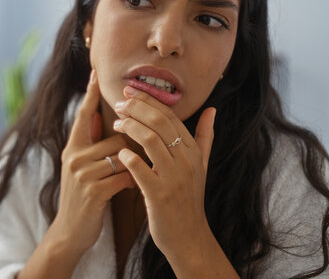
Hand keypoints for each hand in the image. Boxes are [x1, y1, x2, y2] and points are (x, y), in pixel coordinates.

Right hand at [49, 69, 134, 256]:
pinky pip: (125, 176)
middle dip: (131, 146)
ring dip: (135, 166)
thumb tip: (100, 118)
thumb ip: (90, 143)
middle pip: (115, 136)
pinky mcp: (94, 191)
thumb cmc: (82, 197)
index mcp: (72, 148)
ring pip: (122, 156)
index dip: (89, 94)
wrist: (71, 232)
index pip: (83, 115)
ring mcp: (83, 174)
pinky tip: (133, 189)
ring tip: (135, 177)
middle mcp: (74, 157)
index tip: (95, 73)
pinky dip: (133, 182)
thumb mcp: (80, 167)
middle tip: (139, 154)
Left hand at [112, 86, 215, 261]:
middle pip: (159, 122)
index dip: (148, 100)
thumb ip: (204, 137)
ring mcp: (174, 178)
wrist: (189, 238)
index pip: (170, 116)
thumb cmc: (189, 200)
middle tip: (118, 102)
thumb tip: (212, 110)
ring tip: (116, 123)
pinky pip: (141, 169)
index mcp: (193, 152)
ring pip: (150, 140)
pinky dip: (128, 157)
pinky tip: (120, 152)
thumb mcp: (201, 167)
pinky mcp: (159, 196)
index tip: (130, 92)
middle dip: (136, 108)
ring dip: (130, 127)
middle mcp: (186, 161)